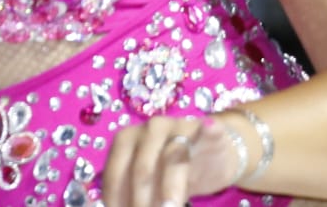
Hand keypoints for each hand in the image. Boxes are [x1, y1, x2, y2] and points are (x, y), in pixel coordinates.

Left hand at [101, 113, 243, 206]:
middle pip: (142, 170)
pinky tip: (210, 128)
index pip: (116, 175)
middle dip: (142, 202)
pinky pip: (208, 130)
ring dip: (170, 190)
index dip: (118, 201)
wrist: (211, 153)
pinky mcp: (208, 129)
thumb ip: (134, 197)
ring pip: (172, 159)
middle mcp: (149, 129)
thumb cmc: (169, 172)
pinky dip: (209, 130)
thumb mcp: (148, 186)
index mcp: (126, 140)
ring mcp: (179, 127)